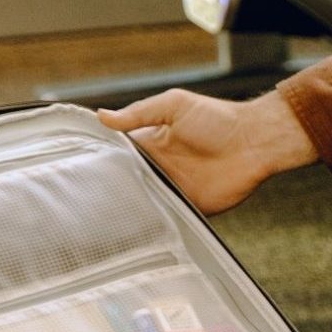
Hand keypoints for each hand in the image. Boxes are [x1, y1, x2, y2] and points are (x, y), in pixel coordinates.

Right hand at [96, 89, 316, 214]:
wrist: (255, 142)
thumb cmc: (218, 118)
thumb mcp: (174, 105)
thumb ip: (139, 113)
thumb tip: (102, 116)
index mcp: (151, 143)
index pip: (117, 155)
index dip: (100, 161)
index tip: (77, 169)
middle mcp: (159, 169)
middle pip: (126, 182)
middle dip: (108, 190)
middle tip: (82, 198)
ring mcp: (173, 190)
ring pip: (142, 203)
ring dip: (128, 208)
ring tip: (101, 216)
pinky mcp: (190, 208)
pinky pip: (167, 218)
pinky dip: (154, 222)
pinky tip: (136, 226)